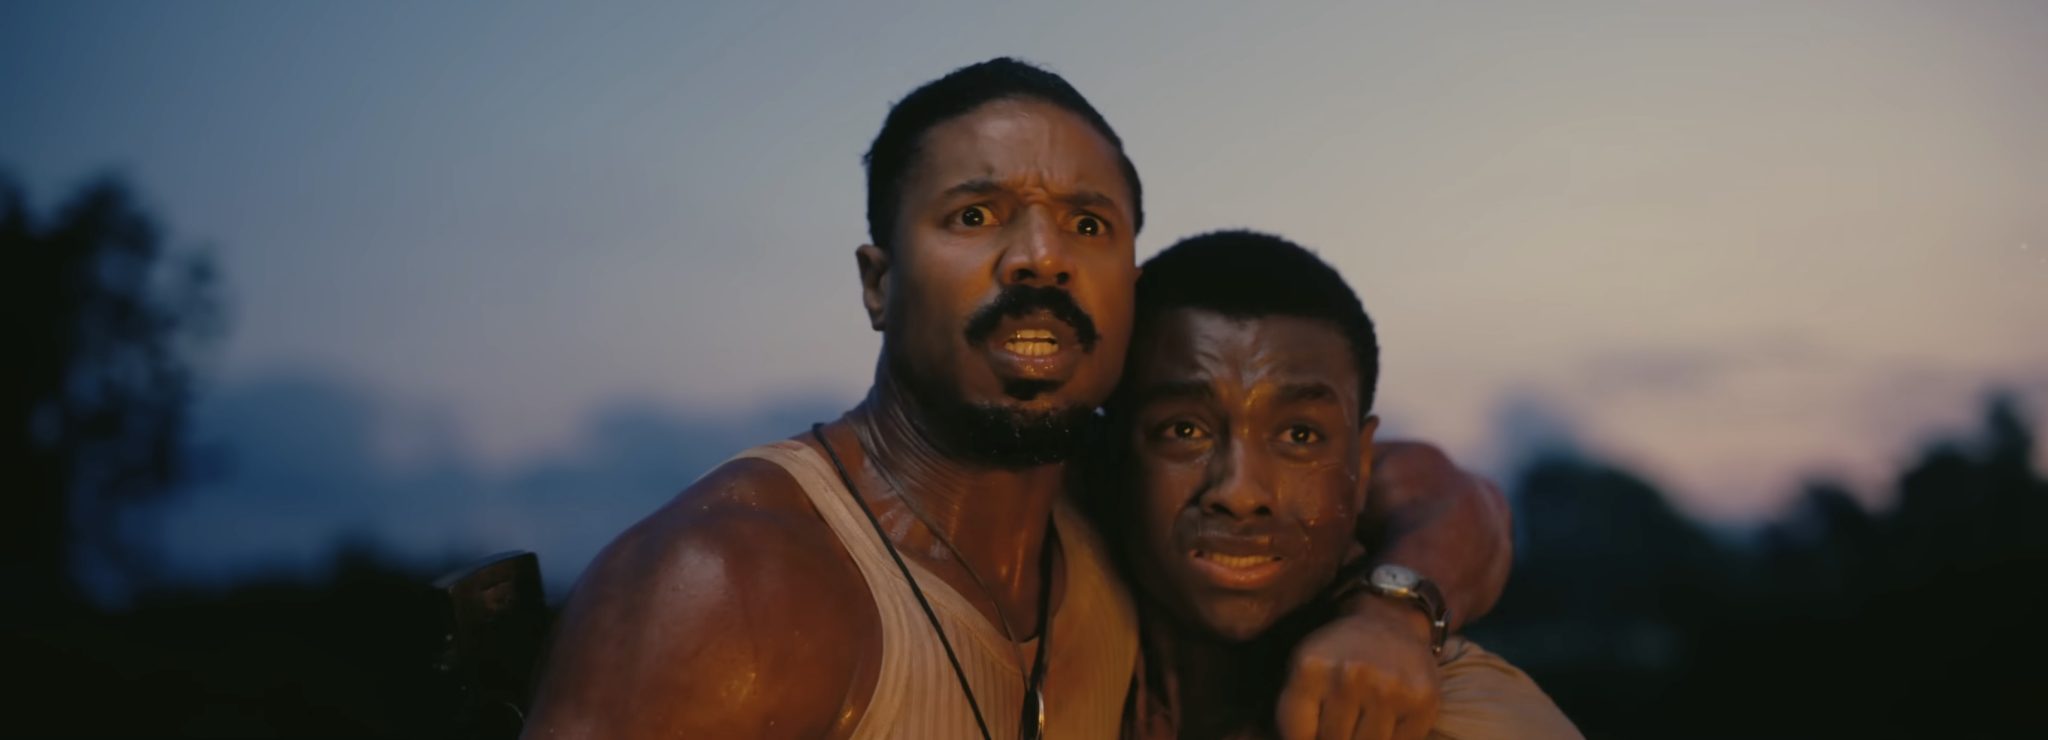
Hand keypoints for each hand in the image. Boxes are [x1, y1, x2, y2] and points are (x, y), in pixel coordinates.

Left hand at [1276, 595, 1441, 739]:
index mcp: (1312, 668)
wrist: (1390, 621)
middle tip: (1343, 717)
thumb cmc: (1340, 652)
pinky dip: (1392, 739)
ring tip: (1364, 715)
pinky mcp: (1423, 701)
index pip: (1299, 735)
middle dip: (1334, 736)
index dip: (1306, 739)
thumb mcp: (1304, 668)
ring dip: (1362, 737)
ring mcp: (1389, 690)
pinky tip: (1388, 718)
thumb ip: (1295, 711)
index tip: (1315, 730)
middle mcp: (1351, 676)